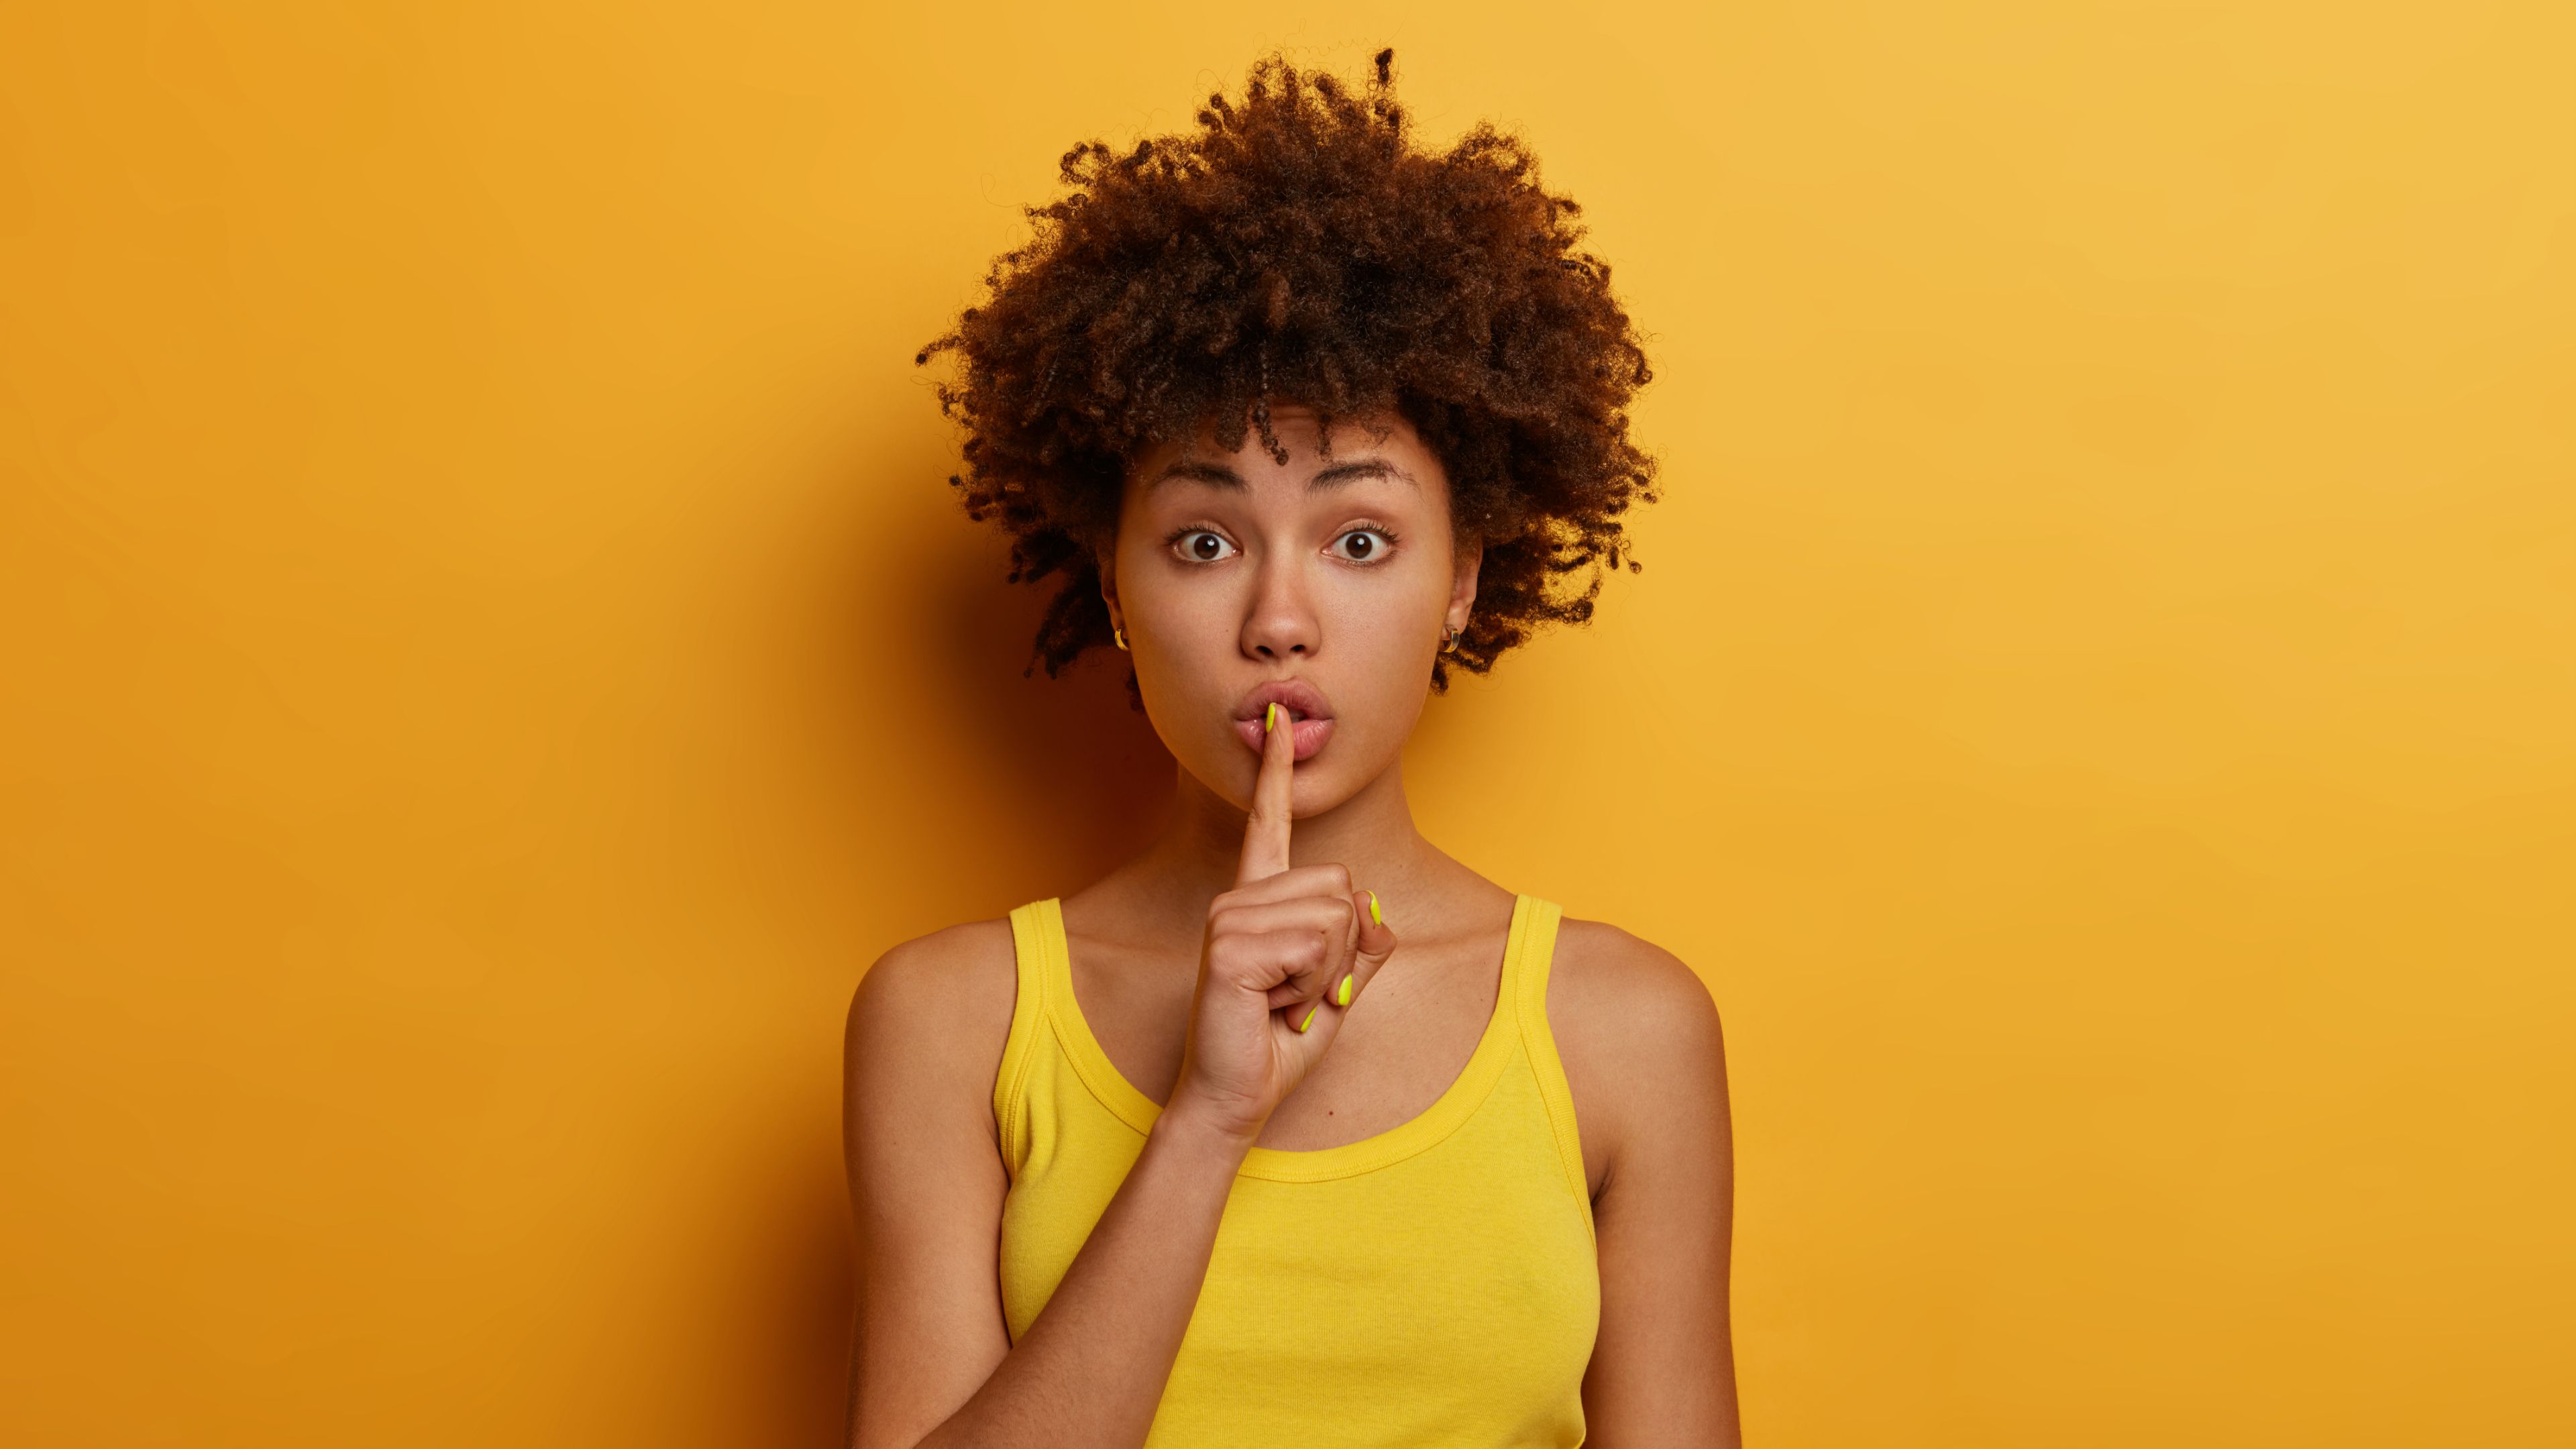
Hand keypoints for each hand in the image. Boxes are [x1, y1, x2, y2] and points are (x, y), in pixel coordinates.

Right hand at [1164, 702, 1399, 1146]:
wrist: (1236, 1098)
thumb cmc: (1280, 1046)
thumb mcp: (1340, 991)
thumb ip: (1362, 946)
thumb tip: (1373, 908)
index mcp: (1259, 900)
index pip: (1270, 824)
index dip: (1277, 771)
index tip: (1281, 719)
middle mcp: (1239, 898)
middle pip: (1343, 887)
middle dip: (1344, 953)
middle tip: (1301, 994)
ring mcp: (1230, 916)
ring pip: (1336, 916)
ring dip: (1329, 975)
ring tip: (1286, 1002)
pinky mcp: (1230, 944)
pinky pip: (1317, 946)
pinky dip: (1314, 988)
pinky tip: (1275, 1007)